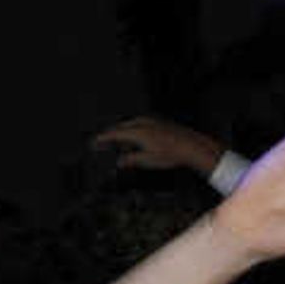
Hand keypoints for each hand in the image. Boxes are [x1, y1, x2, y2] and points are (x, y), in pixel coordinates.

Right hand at [89, 115, 226, 178]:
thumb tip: (120, 162)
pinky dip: (133, 130)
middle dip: (111, 135)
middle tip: (102, 142)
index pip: (114, 134)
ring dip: (122, 132)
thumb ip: (131, 160)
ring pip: (131, 125)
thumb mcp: (147, 160)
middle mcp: (143, 123)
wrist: (191, 146)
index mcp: (137, 132)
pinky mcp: (159, 123)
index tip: (94, 142)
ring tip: (118, 143)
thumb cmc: (171, 153)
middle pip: (121, 127)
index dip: (103, 138)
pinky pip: (140, 124)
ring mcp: (152, 121)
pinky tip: (136, 139)